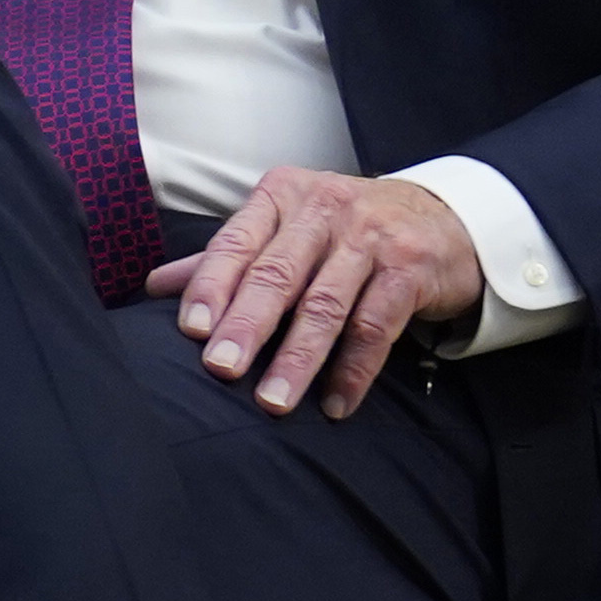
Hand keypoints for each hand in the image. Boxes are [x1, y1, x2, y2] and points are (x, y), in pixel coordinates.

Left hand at [147, 166, 483, 419]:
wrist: (444, 218)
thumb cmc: (345, 230)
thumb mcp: (286, 228)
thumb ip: (228, 257)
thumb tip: (156, 286)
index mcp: (281, 196)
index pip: (235, 243)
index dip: (211, 287)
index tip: (191, 331)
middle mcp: (324, 208)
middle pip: (277, 274)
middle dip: (246, 325)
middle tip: (221, 369)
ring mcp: (371, 236)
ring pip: (325, 304)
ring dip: (297, 358)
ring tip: (272, 402)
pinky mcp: (410, 267)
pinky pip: (376, 326)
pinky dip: (353, 370)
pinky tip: (334, 404)